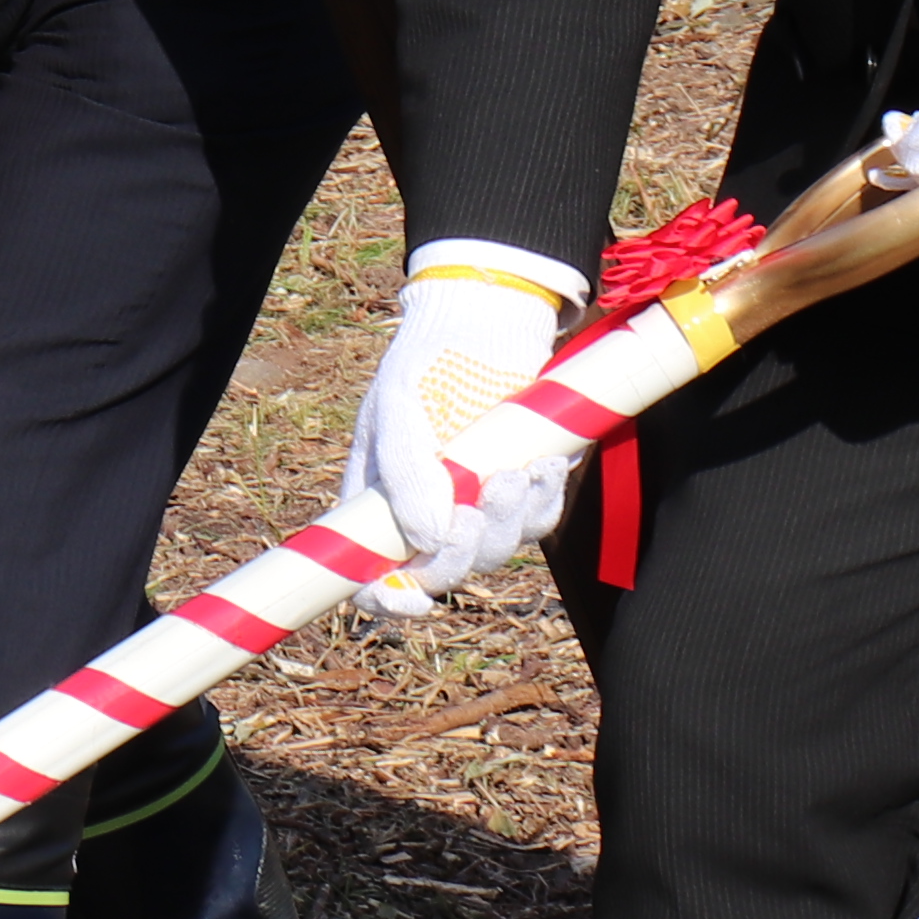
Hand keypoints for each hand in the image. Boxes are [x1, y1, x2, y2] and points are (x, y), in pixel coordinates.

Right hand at [335, 244, 584, 603]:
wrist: (487, 321)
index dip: (388, 598)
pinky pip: (538, 522)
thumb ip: (406, 473)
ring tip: (515, 473)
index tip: (411, 597)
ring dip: (509, 522)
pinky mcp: (522, 489)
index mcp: (380, 503)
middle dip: (463, 554)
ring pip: (497, 551)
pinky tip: (545, 464)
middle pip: (444, 571)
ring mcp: (476, 504)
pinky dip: (543, 501)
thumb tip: (427, 537)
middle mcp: (427, 512)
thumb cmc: (427, 362)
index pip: (372, 575)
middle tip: (475, 511)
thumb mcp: (400, 408)